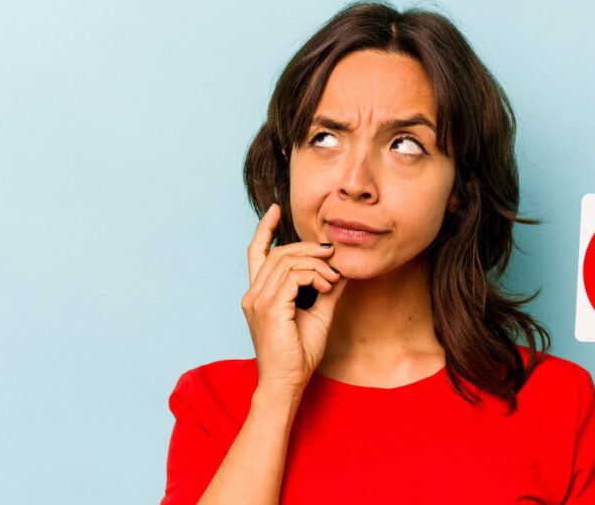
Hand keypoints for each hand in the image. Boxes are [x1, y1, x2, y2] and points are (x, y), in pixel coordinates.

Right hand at [241, 203, 348, 398]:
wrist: (287, 384)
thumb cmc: (298, 356)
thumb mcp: (318, 315)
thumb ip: (326, 290)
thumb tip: (342, 270)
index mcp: (258, 295)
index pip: (256, 253)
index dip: (264, 229)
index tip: (275, 209)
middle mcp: (253, 294)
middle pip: (279, 253)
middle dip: (308, 248)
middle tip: (332, 254)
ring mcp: (257, 300)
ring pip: (287, 261)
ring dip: (316, 264)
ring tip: (333, 278)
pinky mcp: (269, 308)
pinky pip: (293, 276)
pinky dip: (314, 276)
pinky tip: (327, 286)